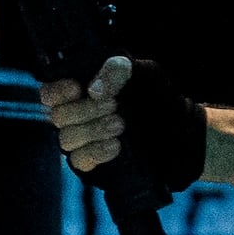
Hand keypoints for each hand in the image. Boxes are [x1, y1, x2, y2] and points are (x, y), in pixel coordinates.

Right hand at [38, 54, 204, 195]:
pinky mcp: (92, 165)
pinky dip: (96, 152)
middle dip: (86, 111)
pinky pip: (79, 161)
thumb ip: (118, 69)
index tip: (78, 88)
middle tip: (115, 106)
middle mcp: (77, 117)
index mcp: (82, 92)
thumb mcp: (146, 74)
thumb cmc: (160, 100)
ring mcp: (83, 142)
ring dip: (93, 130)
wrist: (183, 135)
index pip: (50, 93)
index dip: (58, 91)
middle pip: (57, 116)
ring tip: (121, 125)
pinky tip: (116, 146)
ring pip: (67, 139)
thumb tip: (93, 89)